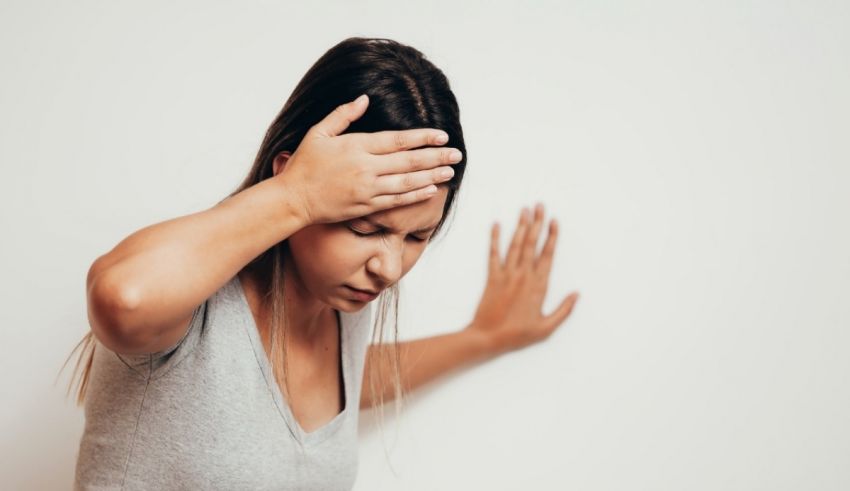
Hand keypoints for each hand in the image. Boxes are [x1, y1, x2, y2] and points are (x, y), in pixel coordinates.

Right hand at [276, 94, 462, 224]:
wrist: (293, 199)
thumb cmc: (304, 164)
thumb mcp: (319, 132)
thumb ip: (343, 114)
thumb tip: (364, 99)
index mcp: (357, 146)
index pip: (398, 140)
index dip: (423, 138)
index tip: (442, 135)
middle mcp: (366, 168)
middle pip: (409, 160)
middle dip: (436, 156)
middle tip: (457, 154)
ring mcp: (368, 189)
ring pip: (407, 182)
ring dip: (431, 176)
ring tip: (450, 171)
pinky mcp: (366, 206)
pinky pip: (397, 200)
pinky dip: (415, 195)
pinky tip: (431, 190)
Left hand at [466, 203, 578, 354]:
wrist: (488, 338)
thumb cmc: (518, 335)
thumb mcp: (546, 328)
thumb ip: (563, 310)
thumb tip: (577, 294)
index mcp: (538, 285)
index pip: (547, 255)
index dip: (552, 236)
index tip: (555, 221)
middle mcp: (523, 275)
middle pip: (532, 244)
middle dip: (537, 223)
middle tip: (540, 205)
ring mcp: (507, 275)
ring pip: (515, 245)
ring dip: (521, 226)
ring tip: (525, 209)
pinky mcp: (492, 277)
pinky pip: (493, 254)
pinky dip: (495, 238)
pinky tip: (497, 224)